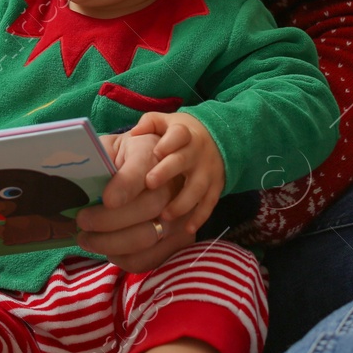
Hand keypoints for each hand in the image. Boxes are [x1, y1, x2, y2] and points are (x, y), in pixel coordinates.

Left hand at [76, 130, 193, 272]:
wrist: (149, 172)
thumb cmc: (120, 162)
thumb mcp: (107, 149)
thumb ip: (94, 160)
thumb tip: (73, 180)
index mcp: (150, 152)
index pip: (143, 169)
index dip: (126, 186)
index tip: (106, 200)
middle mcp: (173, 182)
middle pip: (148, 206)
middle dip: (108, 220)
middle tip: (81, 221)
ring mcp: (181, 213)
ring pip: (147, 236)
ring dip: (110, 243)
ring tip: (86, 239)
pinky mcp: (179, 239)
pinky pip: (149, 257)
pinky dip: (122, 257)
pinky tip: (106, 249)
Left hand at [130, 112, 224, 232]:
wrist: (217, 139)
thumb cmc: (180, 134)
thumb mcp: (168, 122)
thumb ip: (151, 123)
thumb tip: (135, 132)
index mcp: (184, 133)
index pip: (178, 134)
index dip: (168, 143)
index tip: (156, 152)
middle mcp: (197, 152)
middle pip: (183, 161)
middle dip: (167, 172)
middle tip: (150, 183)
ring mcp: (208, 172)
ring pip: (197, 188)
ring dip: (182, 202)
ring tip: (164, 215)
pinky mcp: (215, 188)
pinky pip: (209, 204)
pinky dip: (199, 217)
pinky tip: (187, 230)